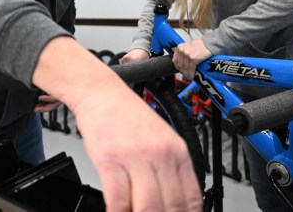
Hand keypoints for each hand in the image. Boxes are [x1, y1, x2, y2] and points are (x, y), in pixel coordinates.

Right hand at [33, 37, 201, 211]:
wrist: (101, 93)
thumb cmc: (127, 115)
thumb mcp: (161, 137)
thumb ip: (170, 168)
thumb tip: (174, 201)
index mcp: (178, 151)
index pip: (192, 198)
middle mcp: (161, 155)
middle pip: (172, 207)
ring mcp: (136, 158)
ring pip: (149, 208)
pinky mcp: (111, 161)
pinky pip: (119, 201)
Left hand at [173, 38, 211, 78]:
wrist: (210, 44)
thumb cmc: (200, 46)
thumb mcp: (188, 47)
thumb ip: (183, 53)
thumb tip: (180, 64)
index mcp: (179, 47)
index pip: (175, 60)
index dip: (177, 67)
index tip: (181, 71)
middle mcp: (182, 50)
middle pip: (180, 65)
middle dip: (182, 71)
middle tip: (186, 75)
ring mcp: (187, 54)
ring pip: (185, 67)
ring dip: (187, 74)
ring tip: (189, 77)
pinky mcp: (193, 58)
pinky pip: (190, 68)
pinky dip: (191, 73)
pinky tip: (192, 76)